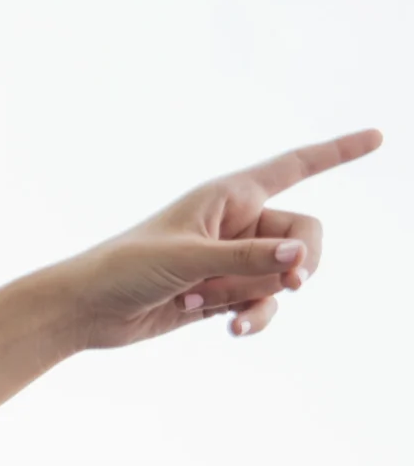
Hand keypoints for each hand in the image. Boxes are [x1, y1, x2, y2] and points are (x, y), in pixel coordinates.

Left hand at [58, 129, 381, 348]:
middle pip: (306, 235)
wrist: (87, 310)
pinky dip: (253, 317)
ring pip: (284, 276)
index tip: (378, 137)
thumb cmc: (125, 267)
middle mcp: (237, 223)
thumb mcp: (188, 258)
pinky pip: (264, 304)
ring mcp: (233, 260)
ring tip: (213, 305)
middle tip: (290, 281)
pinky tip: (231, 328)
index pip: (296, 167)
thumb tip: (303, 255)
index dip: (338, 151)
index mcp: (229, 195)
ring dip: (257, 295)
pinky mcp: (224, 294)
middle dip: (301, 261)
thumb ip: (248, 257)